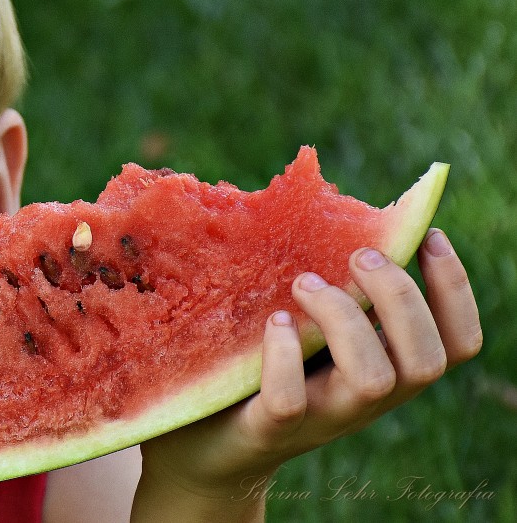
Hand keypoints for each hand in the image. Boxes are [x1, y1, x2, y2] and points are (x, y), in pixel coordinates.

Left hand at [137, 229, 481, 504]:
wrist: (202, 448)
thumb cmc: (260, 369)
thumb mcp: (307, 327)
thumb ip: (331, 287)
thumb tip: (332, 210)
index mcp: (384, 368)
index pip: (456, 342)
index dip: (456, 289)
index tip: (430, 235)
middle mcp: (365, 398)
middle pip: (427, 359)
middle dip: (401, 296)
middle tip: (357, 256)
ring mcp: (321, 417)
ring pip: (373, 379)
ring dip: (345, 319)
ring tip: (305, 283)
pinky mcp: (268, 429)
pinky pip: (290, 400)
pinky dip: (285, 355)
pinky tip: (274, 321)